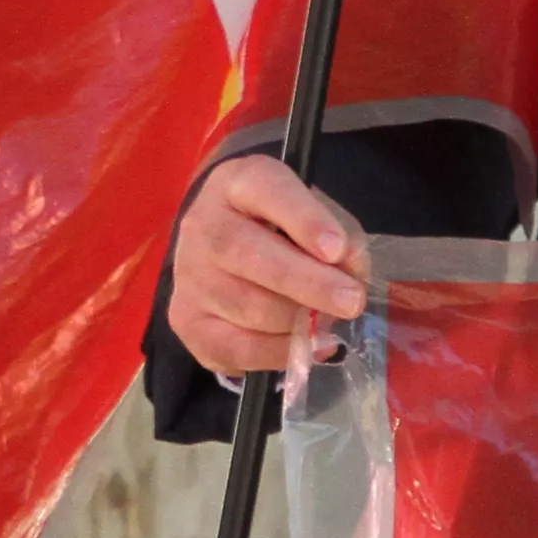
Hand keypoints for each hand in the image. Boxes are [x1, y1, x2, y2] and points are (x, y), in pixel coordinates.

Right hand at [166, 153, 367, 379]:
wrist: (222, 247)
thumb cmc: (280, 226)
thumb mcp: (313, 212)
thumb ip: (339, 232)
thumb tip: (350, 272)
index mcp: (237, 184)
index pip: (267, 191)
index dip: (303, 220)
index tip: (336, 249)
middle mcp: (203, 225)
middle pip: (249, 255)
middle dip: (307, 282)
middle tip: (351, 301)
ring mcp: (189, 276)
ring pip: (248, 307)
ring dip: (299, 322)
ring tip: (331, 322)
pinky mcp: (187, 321)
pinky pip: (236, 348)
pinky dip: (280, 353)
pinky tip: (309, 347)